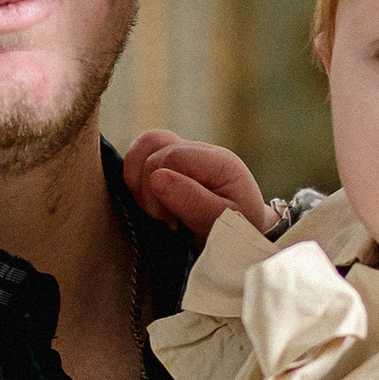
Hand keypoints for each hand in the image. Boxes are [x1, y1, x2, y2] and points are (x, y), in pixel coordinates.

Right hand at [123, 129, 269, 245]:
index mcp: (219, 162)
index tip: (172, 222)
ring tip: (156, 209)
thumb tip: (157, 178)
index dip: (158, 189)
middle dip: (149, 191)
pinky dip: (134, 177)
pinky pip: (141, 154)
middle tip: (168, 220)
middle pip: (154, 149)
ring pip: (145, 144)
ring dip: (138, 180)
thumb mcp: (222, 224)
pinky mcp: (172, 162)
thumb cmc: (236, 230)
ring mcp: (186, 153)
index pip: (170, 157)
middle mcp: (201, 151)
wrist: (243, 235)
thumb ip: (193, 201)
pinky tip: (148, 201)